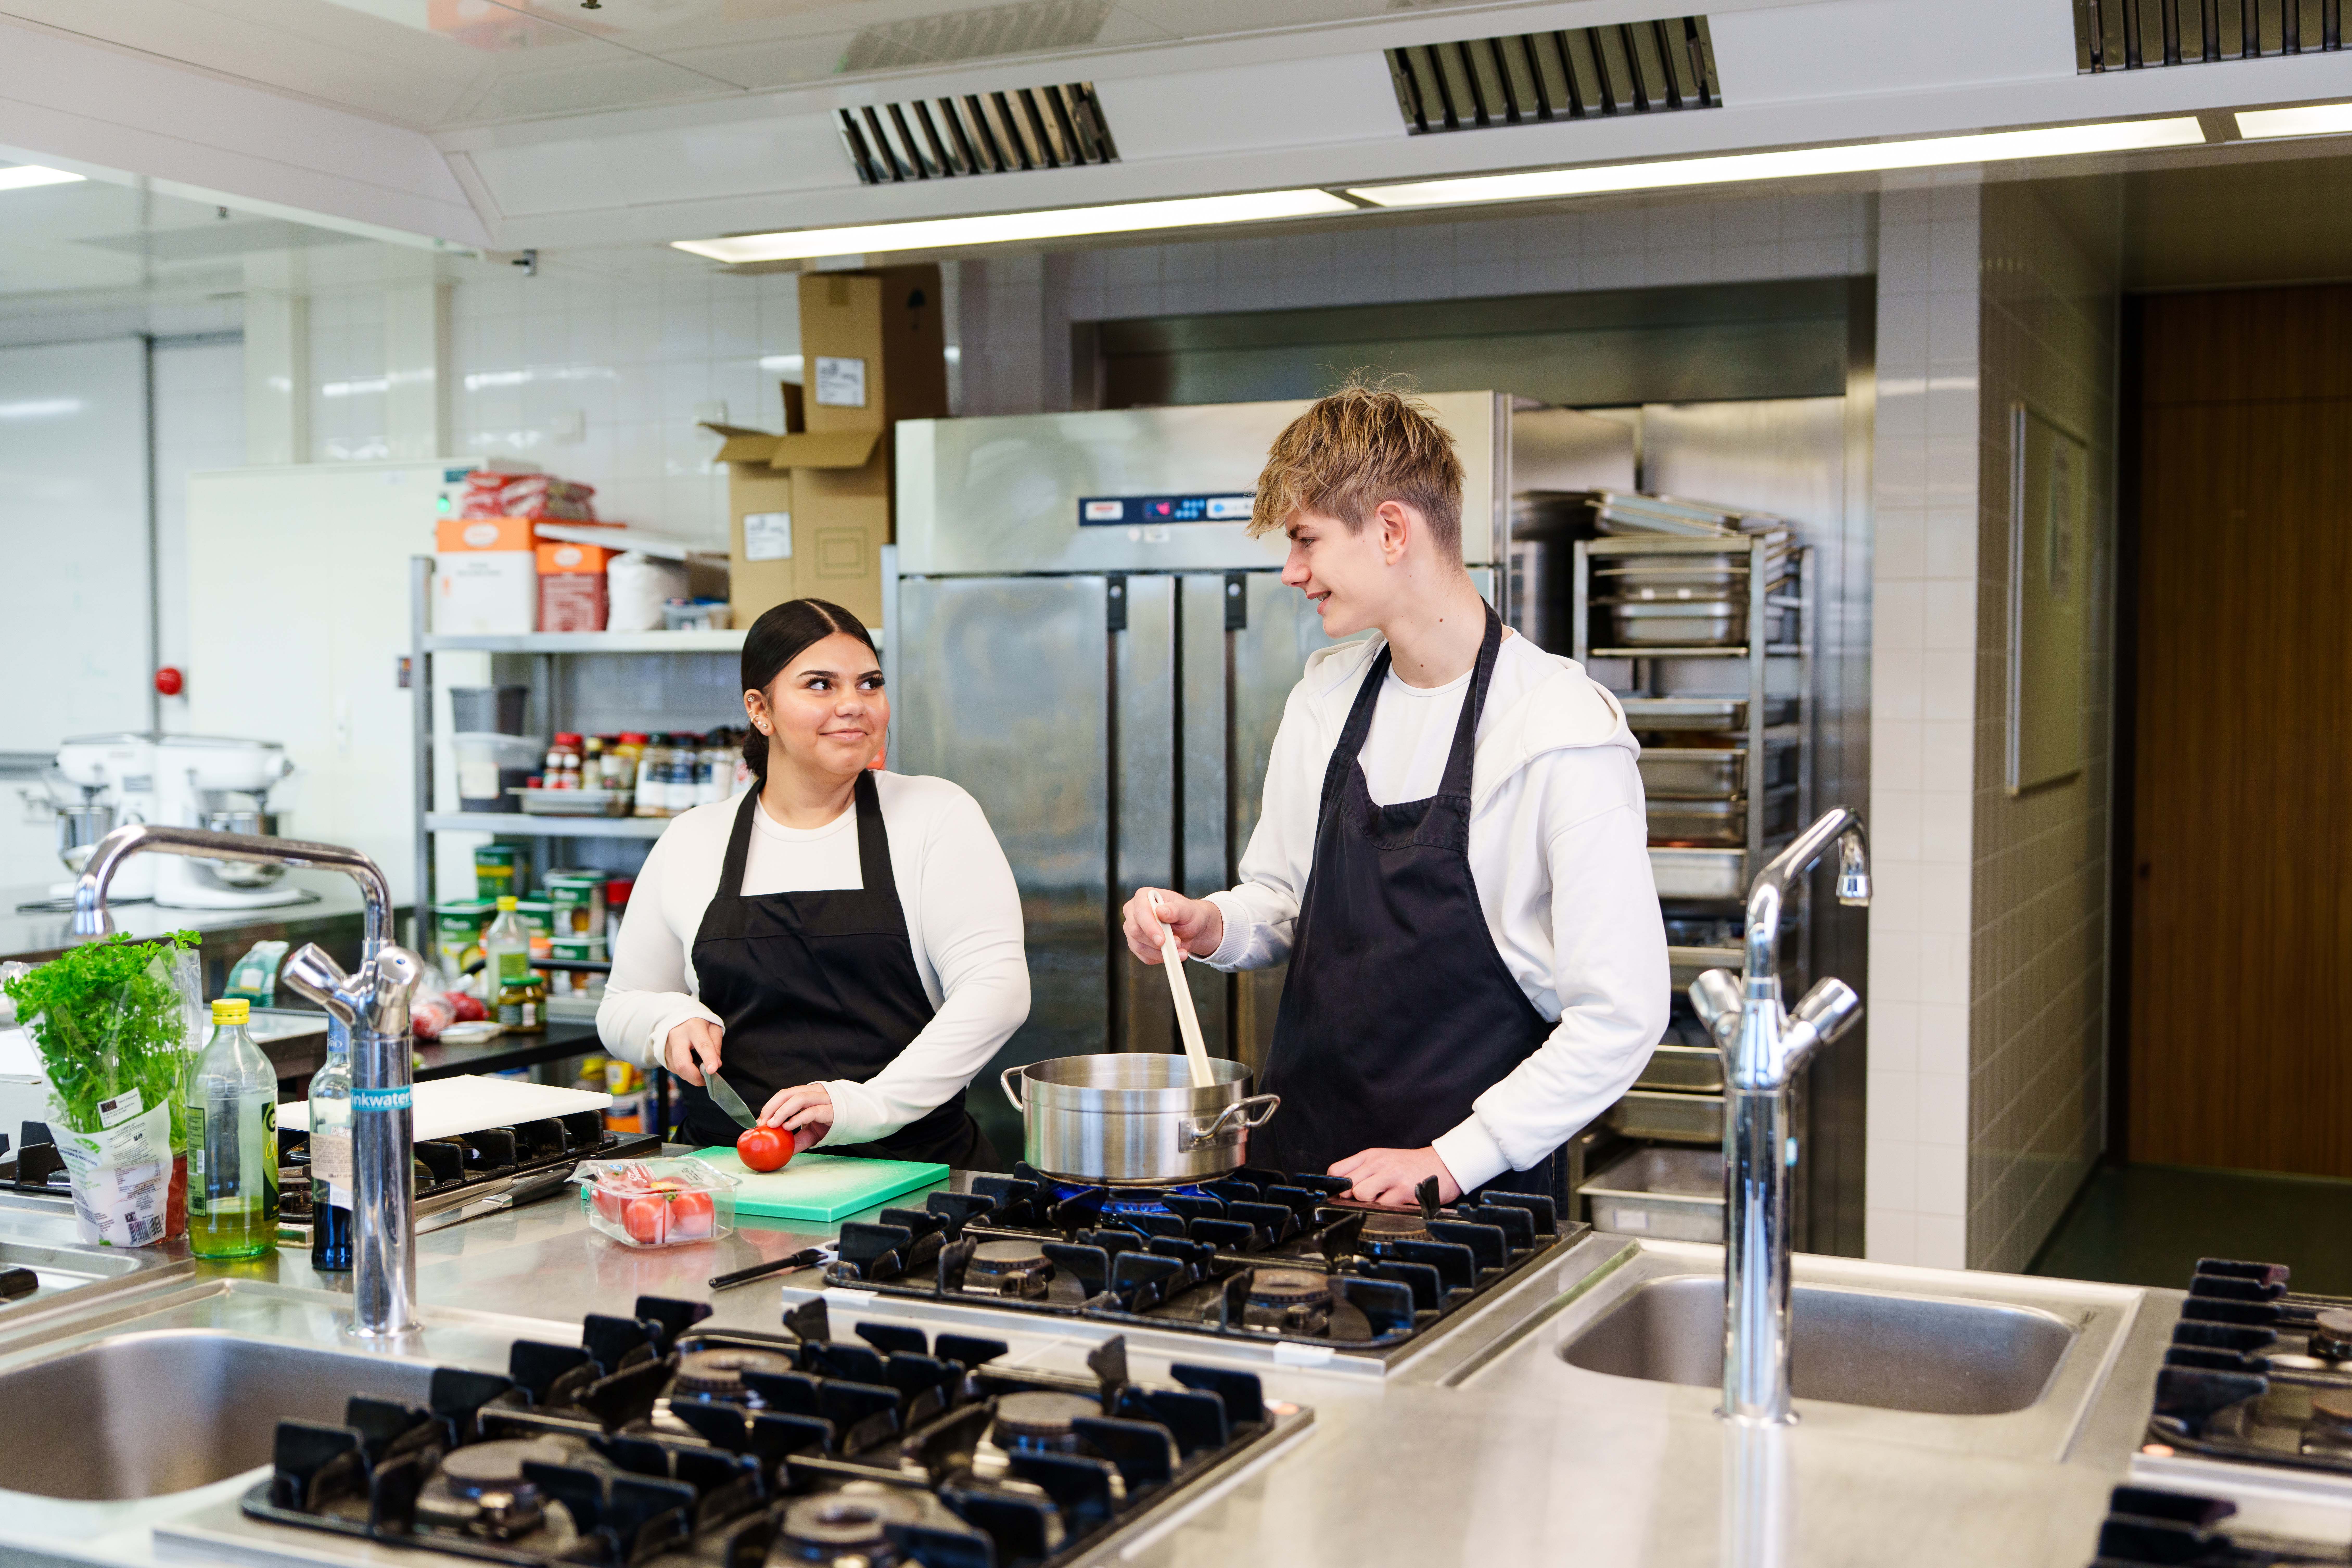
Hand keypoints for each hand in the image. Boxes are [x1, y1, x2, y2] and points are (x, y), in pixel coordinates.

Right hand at [663, 1018, 722, 1085]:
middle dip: (695, 1077)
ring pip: (678, 1070)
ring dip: (691, 1075)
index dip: (708, 1059)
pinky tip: (690, 1065)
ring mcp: (667, 1047)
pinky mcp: (663, 1056)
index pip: (702, 1045)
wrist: (675, 1017)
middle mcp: (677, 1037)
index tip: (713, 1071)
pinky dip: (685, 1072)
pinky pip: (675, 1070)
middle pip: (682, 1063)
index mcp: (693, 1027)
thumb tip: (716, 1064)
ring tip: (700, 1069)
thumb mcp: (713, 1027)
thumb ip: (716, 1044)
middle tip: (706, 1081)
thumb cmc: (697, 1023)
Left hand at [758, 1083, 833, 1152]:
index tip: (760, 1121)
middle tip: (763, 1122)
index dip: (770, 1105)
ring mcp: (824, 1100)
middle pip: (788, 1093)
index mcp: (808, 1094)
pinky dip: (798, 1118)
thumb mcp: (812, 1133)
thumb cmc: (834, 1124)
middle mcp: (815, 1093)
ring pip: (799, 1098)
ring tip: (773, 1124)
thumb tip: (781, 1150)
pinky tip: (788, 1126)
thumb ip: (797, 1139)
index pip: (784, 1094)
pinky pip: (812, 1111)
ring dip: (783, 1111)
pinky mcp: (832, 1111)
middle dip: (772, 1107)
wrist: (859, 1122)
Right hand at [1122, 887, 1223, 964]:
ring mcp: (1132, 929)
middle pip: (1135, 931)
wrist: (1191, 928)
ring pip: (1139, 947)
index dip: (1150, 927)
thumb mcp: (1187, 910)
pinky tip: (1172, 954)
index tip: (1162, 940)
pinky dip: (1160, 958)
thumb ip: (1175, 910)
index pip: (1140, 912)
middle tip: (1178, 943)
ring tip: (1180, 949)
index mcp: (1143, 897)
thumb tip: (1161, 911)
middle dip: (1157, 942)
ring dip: (1161, 953)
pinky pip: (1144, 956)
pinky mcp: (1136, 944)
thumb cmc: (1188, 914)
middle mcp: (1133, 912)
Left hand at [1329, 1146, 1462, 1208]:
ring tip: (1385, 1199)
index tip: (1344, 1194)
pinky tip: (1398, 1202)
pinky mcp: (1404, 1189)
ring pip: (1362, 1195)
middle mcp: (1378, 1163)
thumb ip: (1362, 1172)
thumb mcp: (1384, 1160)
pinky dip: (1388, 1209)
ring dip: (1371, 1203)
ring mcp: (1391, 1175)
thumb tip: (1342, 1192)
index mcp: (1370, 1155)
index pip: (1337, 1170)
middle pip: (1347, 1185)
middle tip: (1370, 1198)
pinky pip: (1383, 1206)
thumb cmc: (1411, 1166)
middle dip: (1353, 1197)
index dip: (1337, 1186)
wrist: (1444, 1164)